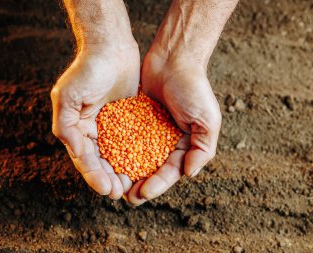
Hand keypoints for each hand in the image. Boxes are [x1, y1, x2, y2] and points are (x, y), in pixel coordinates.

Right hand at [51, 44, 138, 198]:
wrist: (111, 47)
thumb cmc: (87, 69)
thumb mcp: (68, 96)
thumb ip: (66, 125)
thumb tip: (75, 151)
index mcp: (77, 128)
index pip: (85, 158)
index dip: (94, 175)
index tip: (106, 189)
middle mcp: (93, 130)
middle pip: (101, 161)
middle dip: (109, 178)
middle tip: (121, 193)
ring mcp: (112, 126)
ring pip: (117, 155)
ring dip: (123, 171)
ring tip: (133, 186)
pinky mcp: (128, 119)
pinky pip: (132, 141)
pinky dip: (137, 155)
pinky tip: (145, 166)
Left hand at [125, 50, 221, 204]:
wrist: (174, 58)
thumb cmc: (194, 88)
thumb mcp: (207, 120)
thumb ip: (203, 149)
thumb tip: (188, 174)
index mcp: (184, 146)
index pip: (170, 172)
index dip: (157, 185)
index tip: (142, 193)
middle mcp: (166, 142)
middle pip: (151, 170)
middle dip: (139, 184)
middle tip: (125, 197)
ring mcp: (149, 131)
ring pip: (135, 157)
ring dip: (126, 172)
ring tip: (113, 184)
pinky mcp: (133, 119)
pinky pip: (124, 138)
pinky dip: (117, 150)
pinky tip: (106, 160)